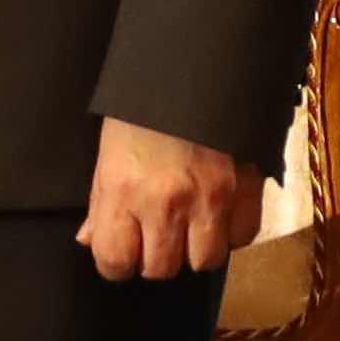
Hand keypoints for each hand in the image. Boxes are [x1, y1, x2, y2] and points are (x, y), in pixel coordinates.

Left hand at [78, 116, 260, 282]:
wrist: (195, 71)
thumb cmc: (141, 111)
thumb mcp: (108, 154)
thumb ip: (101, 203)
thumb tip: (91, 242)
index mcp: (123, 191)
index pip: (115, 262)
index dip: (115, 264)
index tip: (121, 253)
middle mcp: (167, 202)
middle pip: (161, 269)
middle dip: (155, 257)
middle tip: (155, 236)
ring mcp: (212, 199)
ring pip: (205, 262)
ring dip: (195, 250)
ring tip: (189, 228)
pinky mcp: (247, 189)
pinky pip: (242, 238)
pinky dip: (230, 233)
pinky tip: (219, 215)